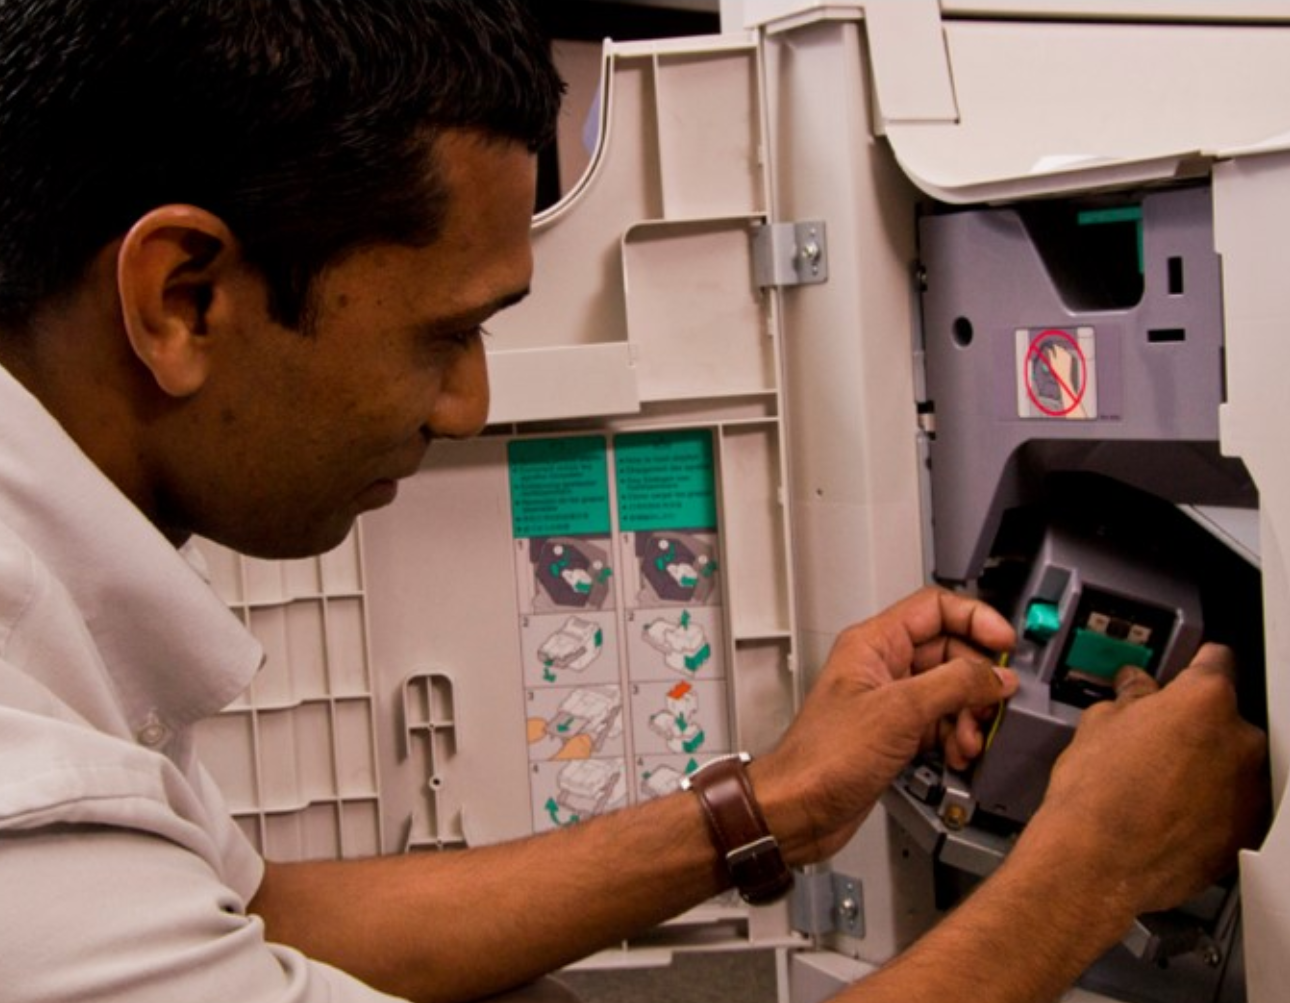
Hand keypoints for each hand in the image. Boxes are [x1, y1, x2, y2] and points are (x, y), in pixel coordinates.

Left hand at [752, 586, 1017, 863]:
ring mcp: (890, 701)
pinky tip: (958, 754)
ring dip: (968, 715)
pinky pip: (940, 722)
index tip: (1005, 644)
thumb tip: (995, 675)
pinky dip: (955, 737)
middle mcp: (882, 667)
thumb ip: (954, 685)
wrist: (800, 809)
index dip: (975, 620)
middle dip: (976, 680)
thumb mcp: (900, 711)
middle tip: (992, 704)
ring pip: (949, 690)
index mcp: (874, 643)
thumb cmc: (823, 758)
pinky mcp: (895, 733)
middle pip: (949, 652)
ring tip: (969, 739)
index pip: (935, 608)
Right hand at [1020, 643, 1267, 920]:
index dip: (1193, 663)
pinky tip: (1170, 812)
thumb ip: (1130, 698)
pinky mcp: (1246, 832)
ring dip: (1206, 766)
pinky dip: (1211, 805)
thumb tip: (1136, 690)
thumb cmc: (1095, 795)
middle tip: (1156, 739)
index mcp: (1204, 701)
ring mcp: (1249, 790)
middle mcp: (1239, 741)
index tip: (1183, 672)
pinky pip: (1233, 805)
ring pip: (1232, 763)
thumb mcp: (1097, 724)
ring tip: (1159, 783)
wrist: (1096, 863)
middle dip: (1195, 724)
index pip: (1215, 661)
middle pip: (1226, 717)